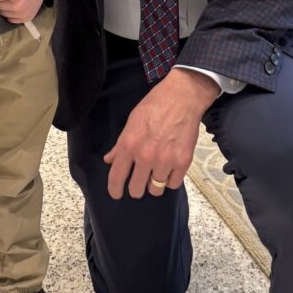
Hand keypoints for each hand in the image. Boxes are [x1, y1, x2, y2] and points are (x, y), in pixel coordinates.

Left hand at [104, 68, 218, 199]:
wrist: (182, 98)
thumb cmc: (154, 106)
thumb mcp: (131, 122)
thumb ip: (120, 145)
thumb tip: (109, 160)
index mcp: (129, 145)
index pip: (117, 177)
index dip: (114, 190)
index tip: (116, 194)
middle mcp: (145, 157)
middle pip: (136, 190)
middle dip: (136, 188)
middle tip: (139, 182)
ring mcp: (165, 161)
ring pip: (156, 189)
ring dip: (155, 184)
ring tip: (156, 173)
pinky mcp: (183, 162)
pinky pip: (173, 184)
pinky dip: (171, 180)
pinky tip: (170, 170)